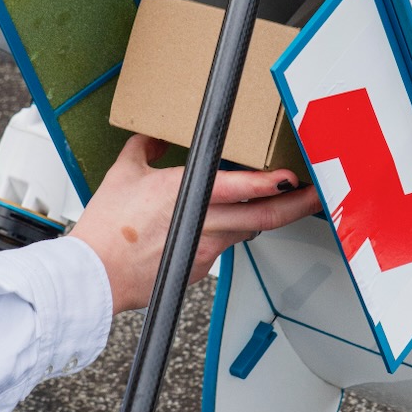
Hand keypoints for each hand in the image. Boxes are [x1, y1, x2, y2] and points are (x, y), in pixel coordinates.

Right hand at [67, 135, 320, 314]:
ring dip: (260, 218)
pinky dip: (226, 235)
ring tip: (278, 204)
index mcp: (185, 193)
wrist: (96, 275)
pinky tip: (221, 227)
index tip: (292, 176)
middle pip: (262, 216)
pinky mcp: (199, 268)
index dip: (272, 183)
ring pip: (246, 230)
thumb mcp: (123, 173)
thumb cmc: (107, 228)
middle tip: (315, 195)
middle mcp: (202, 222)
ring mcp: (204, 249)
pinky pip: (223, 248)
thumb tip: (154, 136)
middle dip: (296, 205)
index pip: (241, 187)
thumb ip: (144, 148)